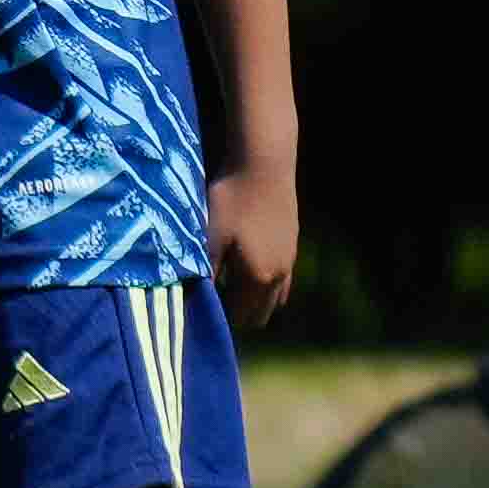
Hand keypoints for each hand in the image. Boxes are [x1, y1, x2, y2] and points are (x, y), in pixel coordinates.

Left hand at [210, 156, 299, 330]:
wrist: (264, 168)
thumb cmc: (231, 201)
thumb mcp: (210, 237)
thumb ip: (206, 272)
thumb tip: (197, 300)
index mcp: (259, 278)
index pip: (243, 317)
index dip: (223, 319)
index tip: (203, 312)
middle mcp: (280, 276)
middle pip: (262, 313)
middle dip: (240, 315)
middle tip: (213, 303)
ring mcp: (289, 261)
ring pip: (275, 297)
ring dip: (255, 300)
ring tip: (229, 287)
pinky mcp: (292, 246)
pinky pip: (282, 279)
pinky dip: (266, 284)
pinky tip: (247, 269)